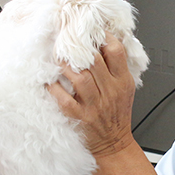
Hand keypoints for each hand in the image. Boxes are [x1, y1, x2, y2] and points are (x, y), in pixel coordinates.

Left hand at [48, 33, 136, 157]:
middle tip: (67, 38)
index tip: (91, 31)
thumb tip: (105, 42)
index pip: (116, 52)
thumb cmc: (117, 114)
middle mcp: (109, 91)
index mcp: (122, 81)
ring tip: (57, 56)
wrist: (114, 143)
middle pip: (95, 61)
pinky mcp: (79, 117)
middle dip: (79, 47)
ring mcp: (94, 105)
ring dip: (66, 65)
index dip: (103, 37)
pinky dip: (54, 88)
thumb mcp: (126, 89)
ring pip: (79, 77)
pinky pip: (64, 99)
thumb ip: (117, 68)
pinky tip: (49, 81)